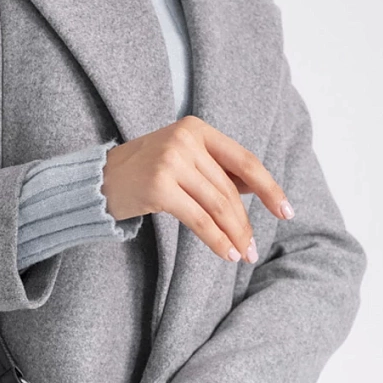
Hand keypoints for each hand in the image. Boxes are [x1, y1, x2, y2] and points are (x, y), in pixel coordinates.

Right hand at [101, 114, 294, 263]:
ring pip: (217, 205)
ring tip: (243, 254)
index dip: (269, 187)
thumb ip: (216, 169)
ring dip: (234, 234)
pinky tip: (226, 253)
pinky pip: (198, 219)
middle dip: (244, 222)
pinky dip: (215, 239)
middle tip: (252, 249)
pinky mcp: (158, 187)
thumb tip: (256, 190)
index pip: (244, 160)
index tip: (286, 211)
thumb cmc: (143, 172)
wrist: (97, 180)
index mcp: (196, 128)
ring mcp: (171, 162)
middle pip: (228, 189)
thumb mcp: (182, 158)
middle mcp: (185, 140)